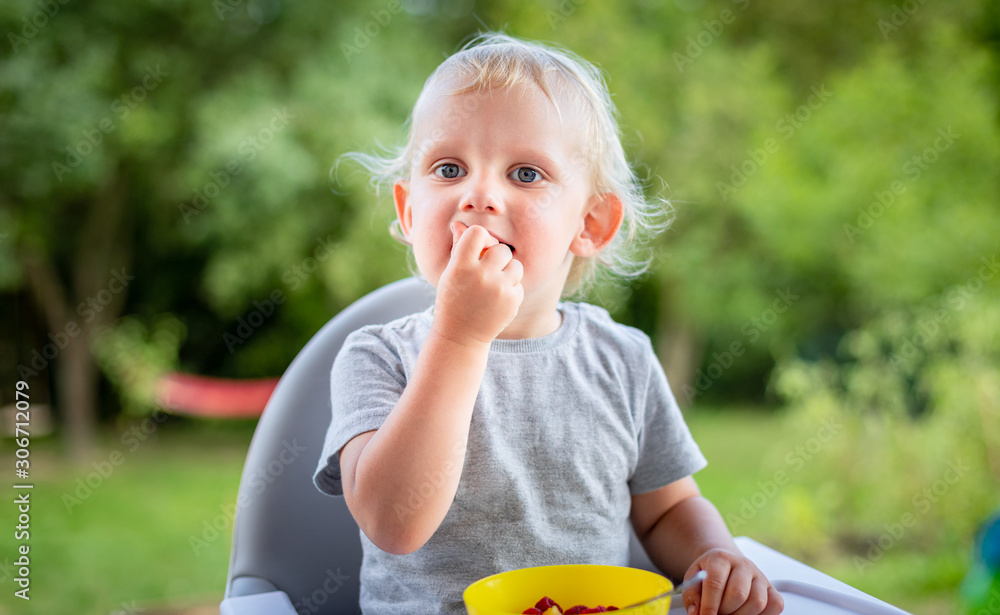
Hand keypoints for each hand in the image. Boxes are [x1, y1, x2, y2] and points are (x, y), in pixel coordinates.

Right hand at [432, 221, 522, 346]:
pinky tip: (497, 301)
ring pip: (516, 265)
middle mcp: (481, 275)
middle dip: (496, 258)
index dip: (480, 239)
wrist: (460, 335)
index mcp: (460, 265)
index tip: (478, 251)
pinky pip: (519, 284)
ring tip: (494, 285)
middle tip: (487, 272)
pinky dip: (511, 290)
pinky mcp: (512, 301)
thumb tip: (459, 223)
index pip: (478, 233)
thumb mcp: (450, 273)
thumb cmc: (452, 299)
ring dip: (507, 272)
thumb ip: (458, 247)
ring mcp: (499, 289)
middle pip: (501, 249)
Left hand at [682, 548, 782, 614]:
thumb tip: (696, 612)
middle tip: (717, 614)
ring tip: (729, 613)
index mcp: (721, 558)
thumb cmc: (709, 573)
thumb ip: (692, 595)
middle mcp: (743, 564)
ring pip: (757, 602)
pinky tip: (746, 613)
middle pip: (738, 594)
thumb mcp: (693, 579)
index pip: (715, 583)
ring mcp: (760, 576)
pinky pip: (775, 605)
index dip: (709, 606)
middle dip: (725, 611)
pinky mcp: (772, 589)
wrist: (725, 563)